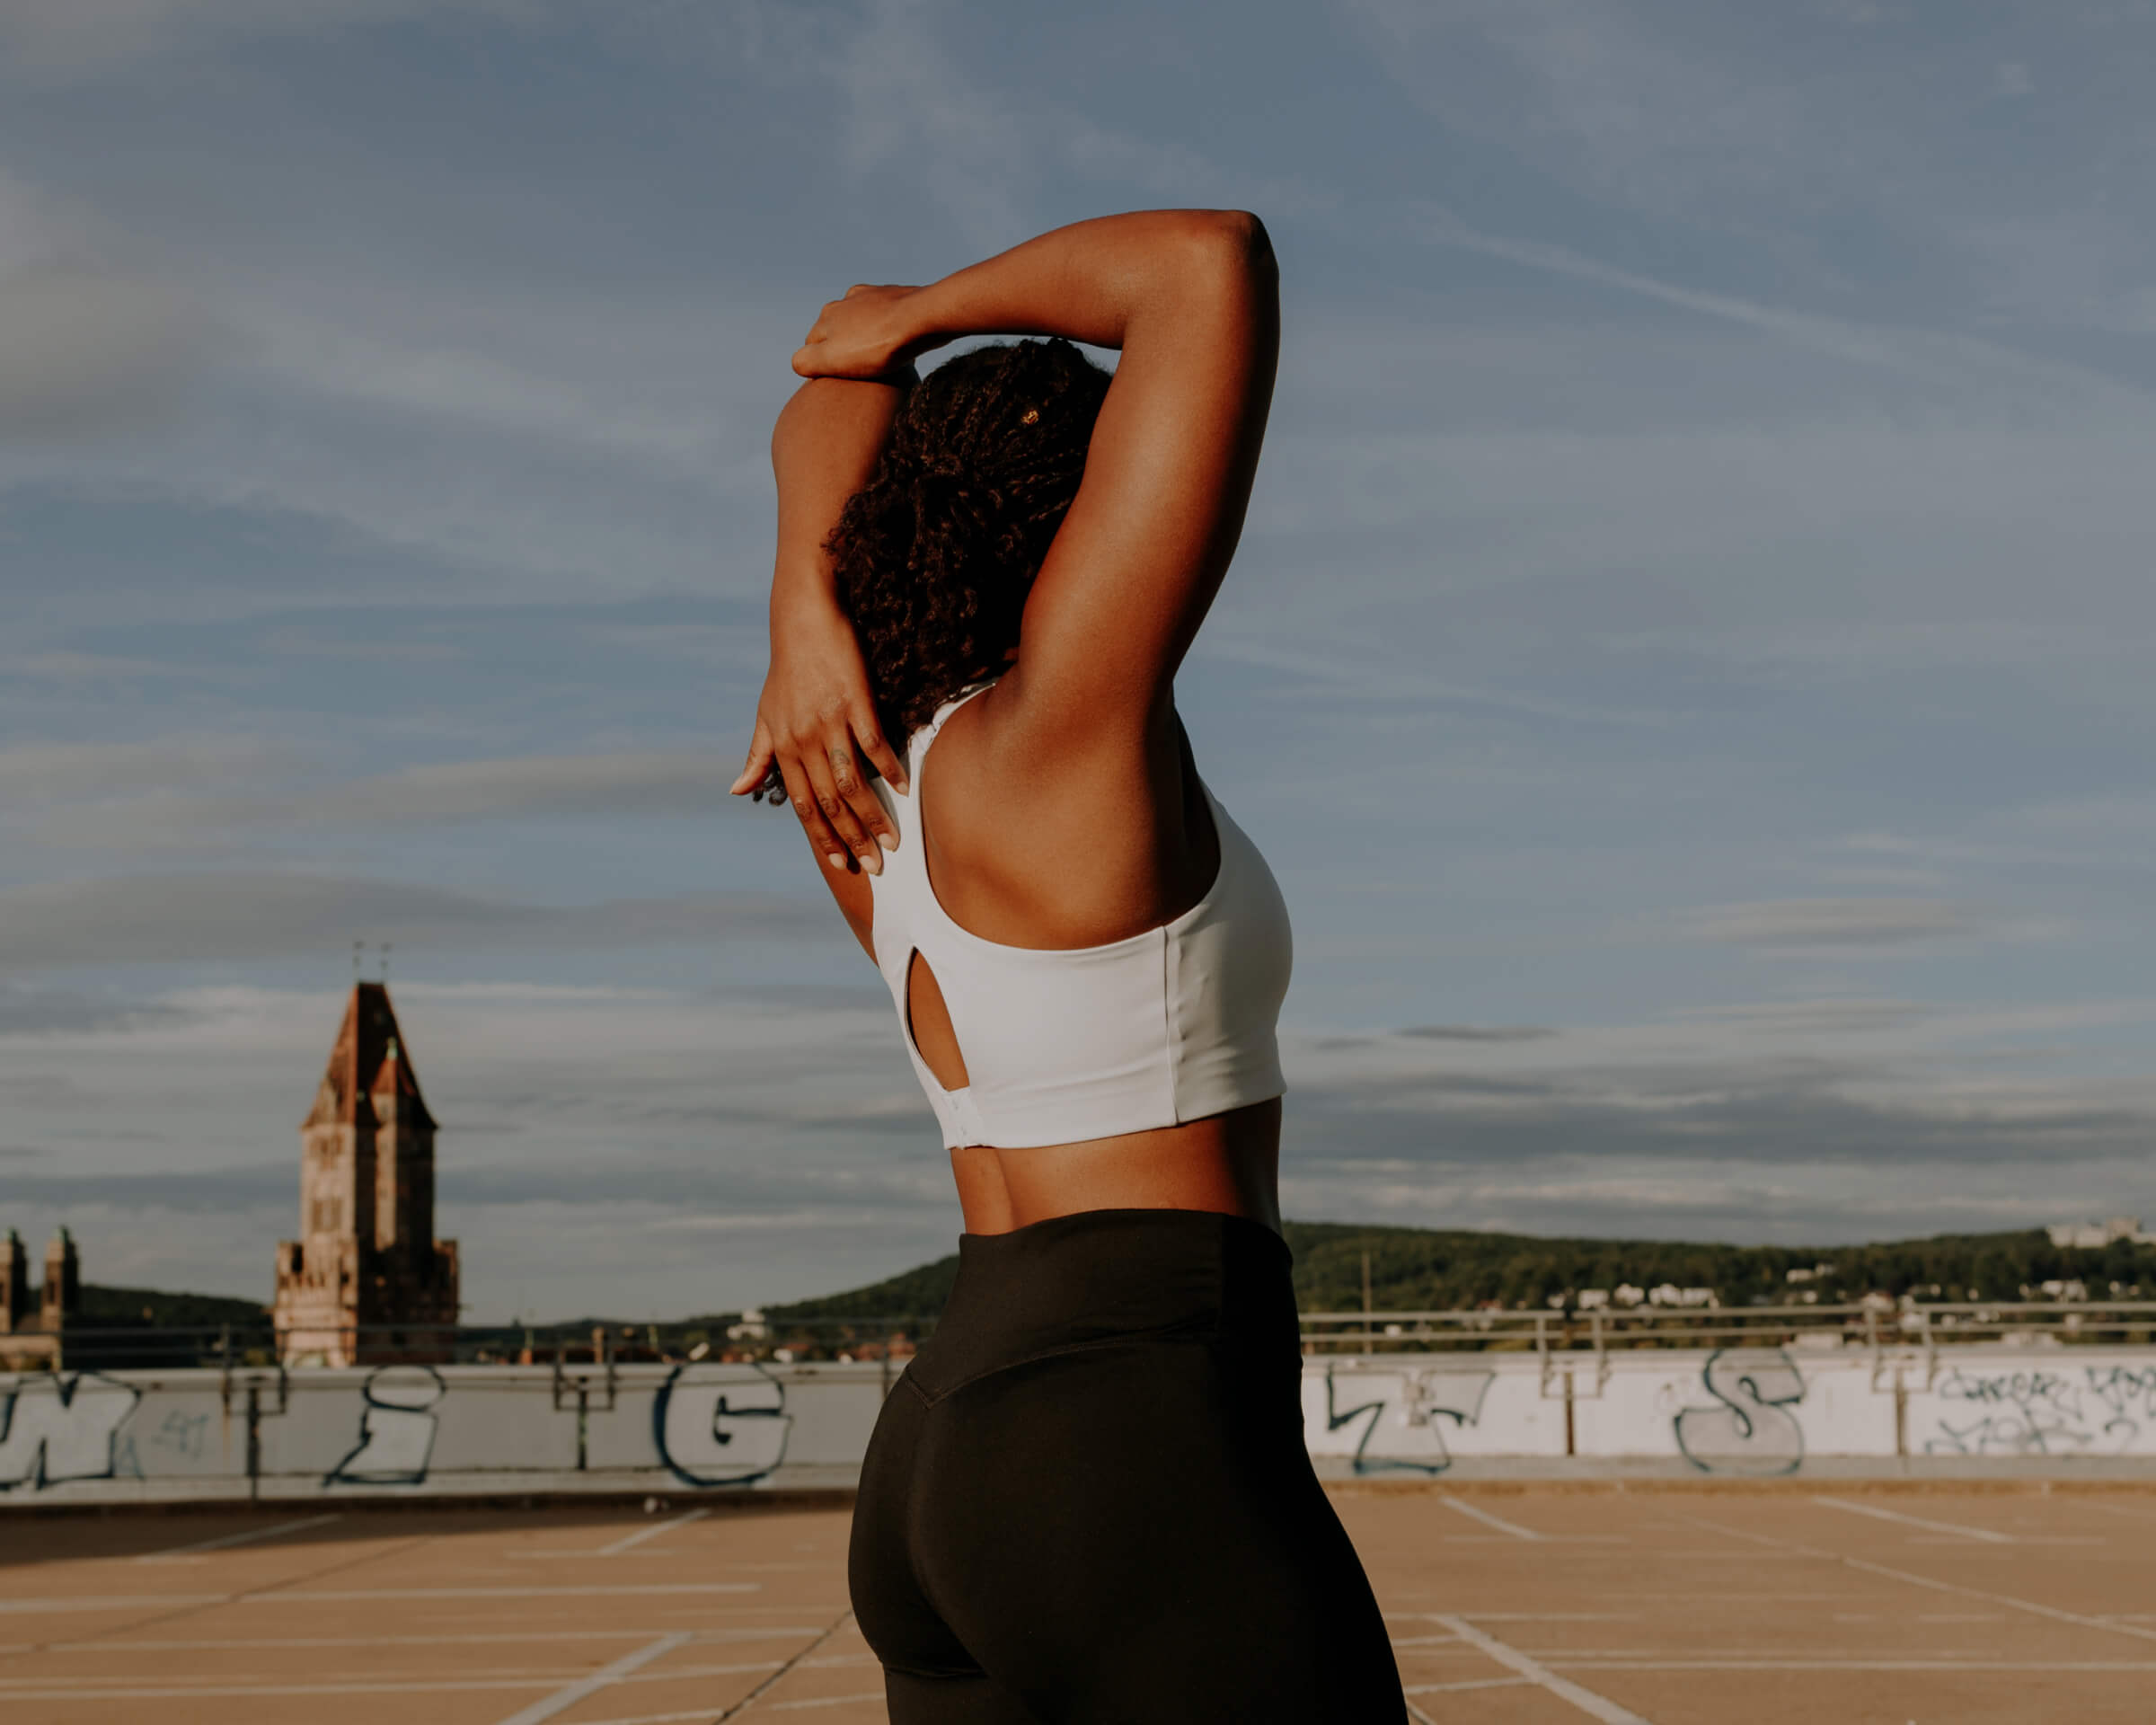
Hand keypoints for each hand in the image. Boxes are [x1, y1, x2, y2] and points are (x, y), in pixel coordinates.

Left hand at [729, 595, 907, 873]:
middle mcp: (804, 740)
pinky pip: (874, 744)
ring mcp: (830, 721)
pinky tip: (904, 789)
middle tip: (875, 865)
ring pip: (852, 781)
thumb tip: (737, 791)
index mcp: (783, 748)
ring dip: (874, 815)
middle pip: (830, 801)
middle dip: (853, 837)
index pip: (803, 804)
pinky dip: (889, 769)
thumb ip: (756, 757)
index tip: (839, 862)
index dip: (821, 836)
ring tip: (893, 840)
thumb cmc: (785, 670)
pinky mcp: (855, 701)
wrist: (803, 619)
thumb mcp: (765, 714)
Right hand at [792, 284, 944, 379]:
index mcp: (827, 315)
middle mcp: (846, 300)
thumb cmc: (878, 345)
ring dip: (866, 337)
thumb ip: (806, 361)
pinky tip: (899, 341)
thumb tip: (799, 363)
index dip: (823, 366)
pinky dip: (887, 328)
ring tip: (880, 358)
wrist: (922, 319)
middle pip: (837, 332)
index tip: (839, 381)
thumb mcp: (833, 359)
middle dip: (844, 350)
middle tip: (860, 372)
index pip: (813, 345)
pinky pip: (886, 317)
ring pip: (862, 323)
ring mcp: (873, 295)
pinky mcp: (898, 297)